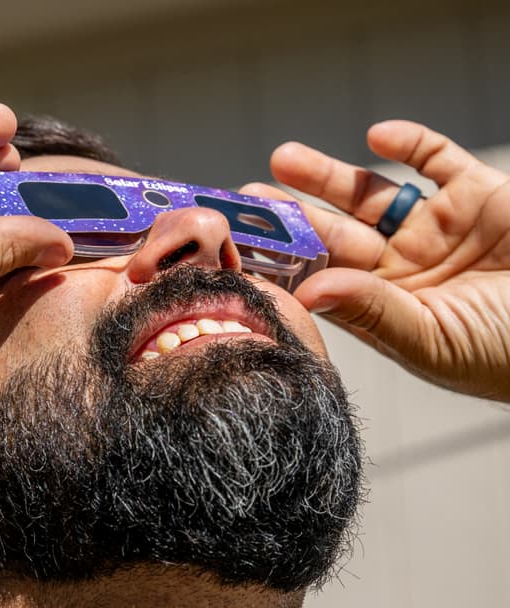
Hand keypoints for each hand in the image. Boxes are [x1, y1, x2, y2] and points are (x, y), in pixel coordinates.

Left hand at [242, 121, 509, 401]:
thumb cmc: (507, 355)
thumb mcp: (435, 340)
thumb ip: (374, 313)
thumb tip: (307, 295)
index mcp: (384, 305)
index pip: (322, 278)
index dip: (282, 261)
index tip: (238, 246)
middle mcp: (403, 265)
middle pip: (335, 232)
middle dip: (291, 215)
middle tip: (244, 197)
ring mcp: (438, 227)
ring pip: (372, 194)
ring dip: (328, 176)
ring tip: (283, 159)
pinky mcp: (479, 194)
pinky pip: (437, 159)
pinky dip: (410, 144)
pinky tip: (378, 137)